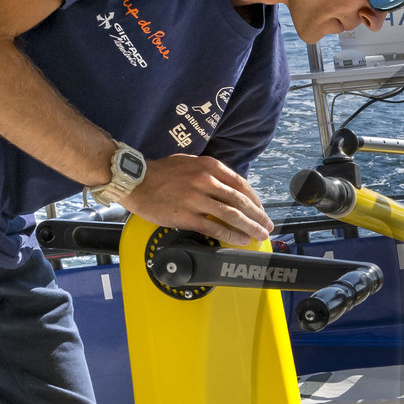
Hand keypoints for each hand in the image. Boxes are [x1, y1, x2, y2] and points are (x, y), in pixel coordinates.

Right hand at [125, 151, 273, 247]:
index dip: (255, 200)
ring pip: (231, 215)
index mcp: (209, 167)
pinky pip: (214, 228)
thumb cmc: (161, 172)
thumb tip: (228, 186)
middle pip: (240, 201)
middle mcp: (206, 181)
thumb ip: (210, 172)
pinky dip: (230, 235)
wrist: (135, 181)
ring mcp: (196, 199)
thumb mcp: (190, 163)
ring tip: (259, 235)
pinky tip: (239, 240)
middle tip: (267, 226)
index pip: (241, 184)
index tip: (262, 210)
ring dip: (249, 227)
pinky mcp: (186, 215)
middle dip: (257, 216)